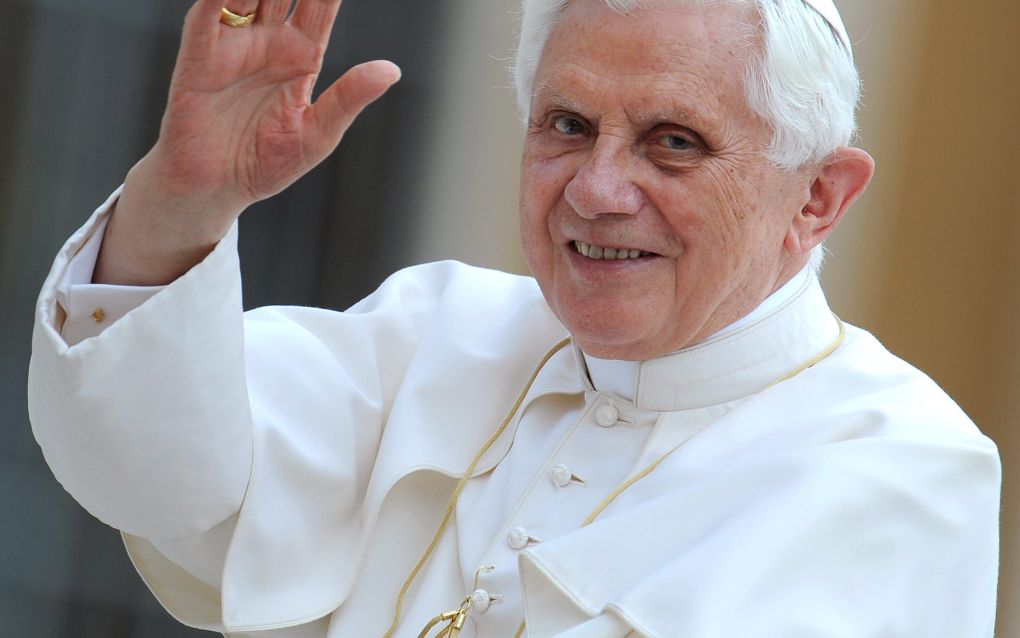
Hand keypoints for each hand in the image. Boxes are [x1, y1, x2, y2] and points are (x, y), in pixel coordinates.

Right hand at [95, 0, 399, 284]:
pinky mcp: (198, 61)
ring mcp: (232, 47)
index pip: (320, 4)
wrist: (214, 190)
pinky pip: (206, 19)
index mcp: (301, 56)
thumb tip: (391, 70)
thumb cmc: (265, 164)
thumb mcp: (318, 135)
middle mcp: (267, 43)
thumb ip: (349, 98)